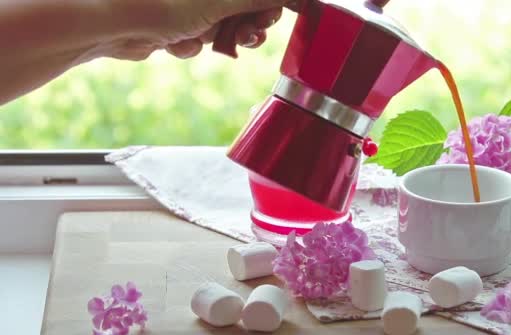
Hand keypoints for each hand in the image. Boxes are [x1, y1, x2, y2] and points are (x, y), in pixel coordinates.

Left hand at [110, 0, 290, 60]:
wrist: (113, 25)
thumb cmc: (165, 2)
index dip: (276, 3)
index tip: (290, 15)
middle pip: (246, 5)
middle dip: (250, 24)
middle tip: (250, 35)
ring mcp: (190, 3)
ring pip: (224, 25)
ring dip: (223, 39)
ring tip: (222, 44)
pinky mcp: (175, 22)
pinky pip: (199, 37)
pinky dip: (193, 45)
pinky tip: (178, 43)